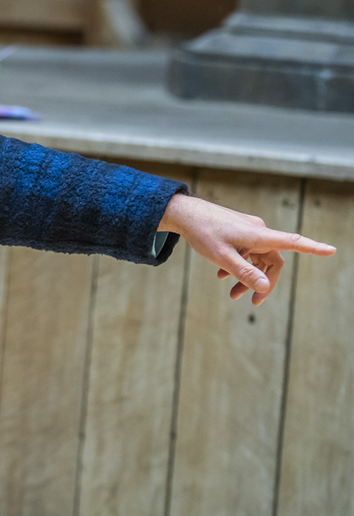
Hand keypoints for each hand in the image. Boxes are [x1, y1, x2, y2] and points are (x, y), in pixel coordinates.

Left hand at [159, 193, 335, 304]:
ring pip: (258, 258)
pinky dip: (239, 265)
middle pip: (272, 260)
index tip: (331, 250)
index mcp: (259, 235)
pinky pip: (247, 252)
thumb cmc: (203, 234)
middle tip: (250, 301)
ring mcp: (249, 231)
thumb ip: (245, 273)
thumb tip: (266, 288)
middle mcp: (258, 231)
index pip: (293, 242)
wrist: (184, 214)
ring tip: (232, 293)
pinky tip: (222, 275)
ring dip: (248, 276)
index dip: (313, 248)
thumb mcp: (223, 258)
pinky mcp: (239, 231)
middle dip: (263, 281)